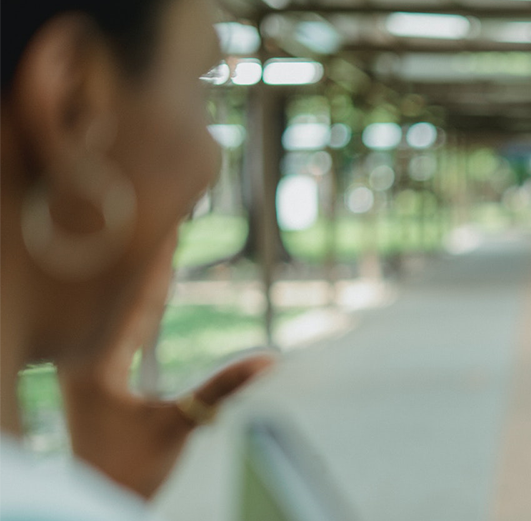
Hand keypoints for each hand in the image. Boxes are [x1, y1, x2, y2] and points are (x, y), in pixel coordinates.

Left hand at [56, 228, 273, 498]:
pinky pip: (124, 325)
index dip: (155, 256)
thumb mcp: (178, 428)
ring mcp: (89, 364)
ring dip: (145, 273)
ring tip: (162, 238)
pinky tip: (154, 288)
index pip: (129, 294)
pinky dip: (143, 301)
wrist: (97, 500)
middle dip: (151, 253)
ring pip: (121, 305)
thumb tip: (271, 361)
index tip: (170, 219)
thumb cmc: (128, 471)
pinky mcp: (100, 376)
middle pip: (121, 291)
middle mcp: (84, 353)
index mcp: (94, 358)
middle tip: (169, 214)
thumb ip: (222, 391)